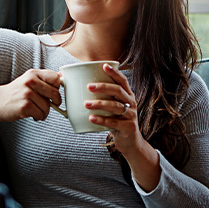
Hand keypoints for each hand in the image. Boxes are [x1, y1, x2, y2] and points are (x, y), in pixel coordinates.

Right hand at [0, 69, 61, 121]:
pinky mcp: (24, 106)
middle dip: (55, 102)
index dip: (58, 87)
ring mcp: (27, 94)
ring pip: (48, 106)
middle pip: (55, 93)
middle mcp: (30, 82)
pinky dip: (38, 117)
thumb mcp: (28, 80)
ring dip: (45, 112)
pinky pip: (40, 114)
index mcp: (33, 74)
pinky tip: (31, 114)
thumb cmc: (15, 92)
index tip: (54, 93)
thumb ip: (44, 80)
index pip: (56, 78)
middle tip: (51, 104)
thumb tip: (62, 77)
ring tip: (37, 110)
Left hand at [86, 64, 160, 191]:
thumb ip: (101, 98)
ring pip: (115, 106)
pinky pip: (114, 122)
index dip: (114, 72)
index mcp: (127, 95)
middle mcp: (131, 103)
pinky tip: (91, 118)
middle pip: (118, 91)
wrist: (130, 142)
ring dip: (99, 104)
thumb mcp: (111, 107)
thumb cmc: (116, 120)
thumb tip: (77, 87)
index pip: (122, 80)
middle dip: (103, 87)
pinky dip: (102, 120)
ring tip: (86, 104)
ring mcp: (131, 115)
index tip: (103, 65)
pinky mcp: (129, 128)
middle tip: (89, 86)